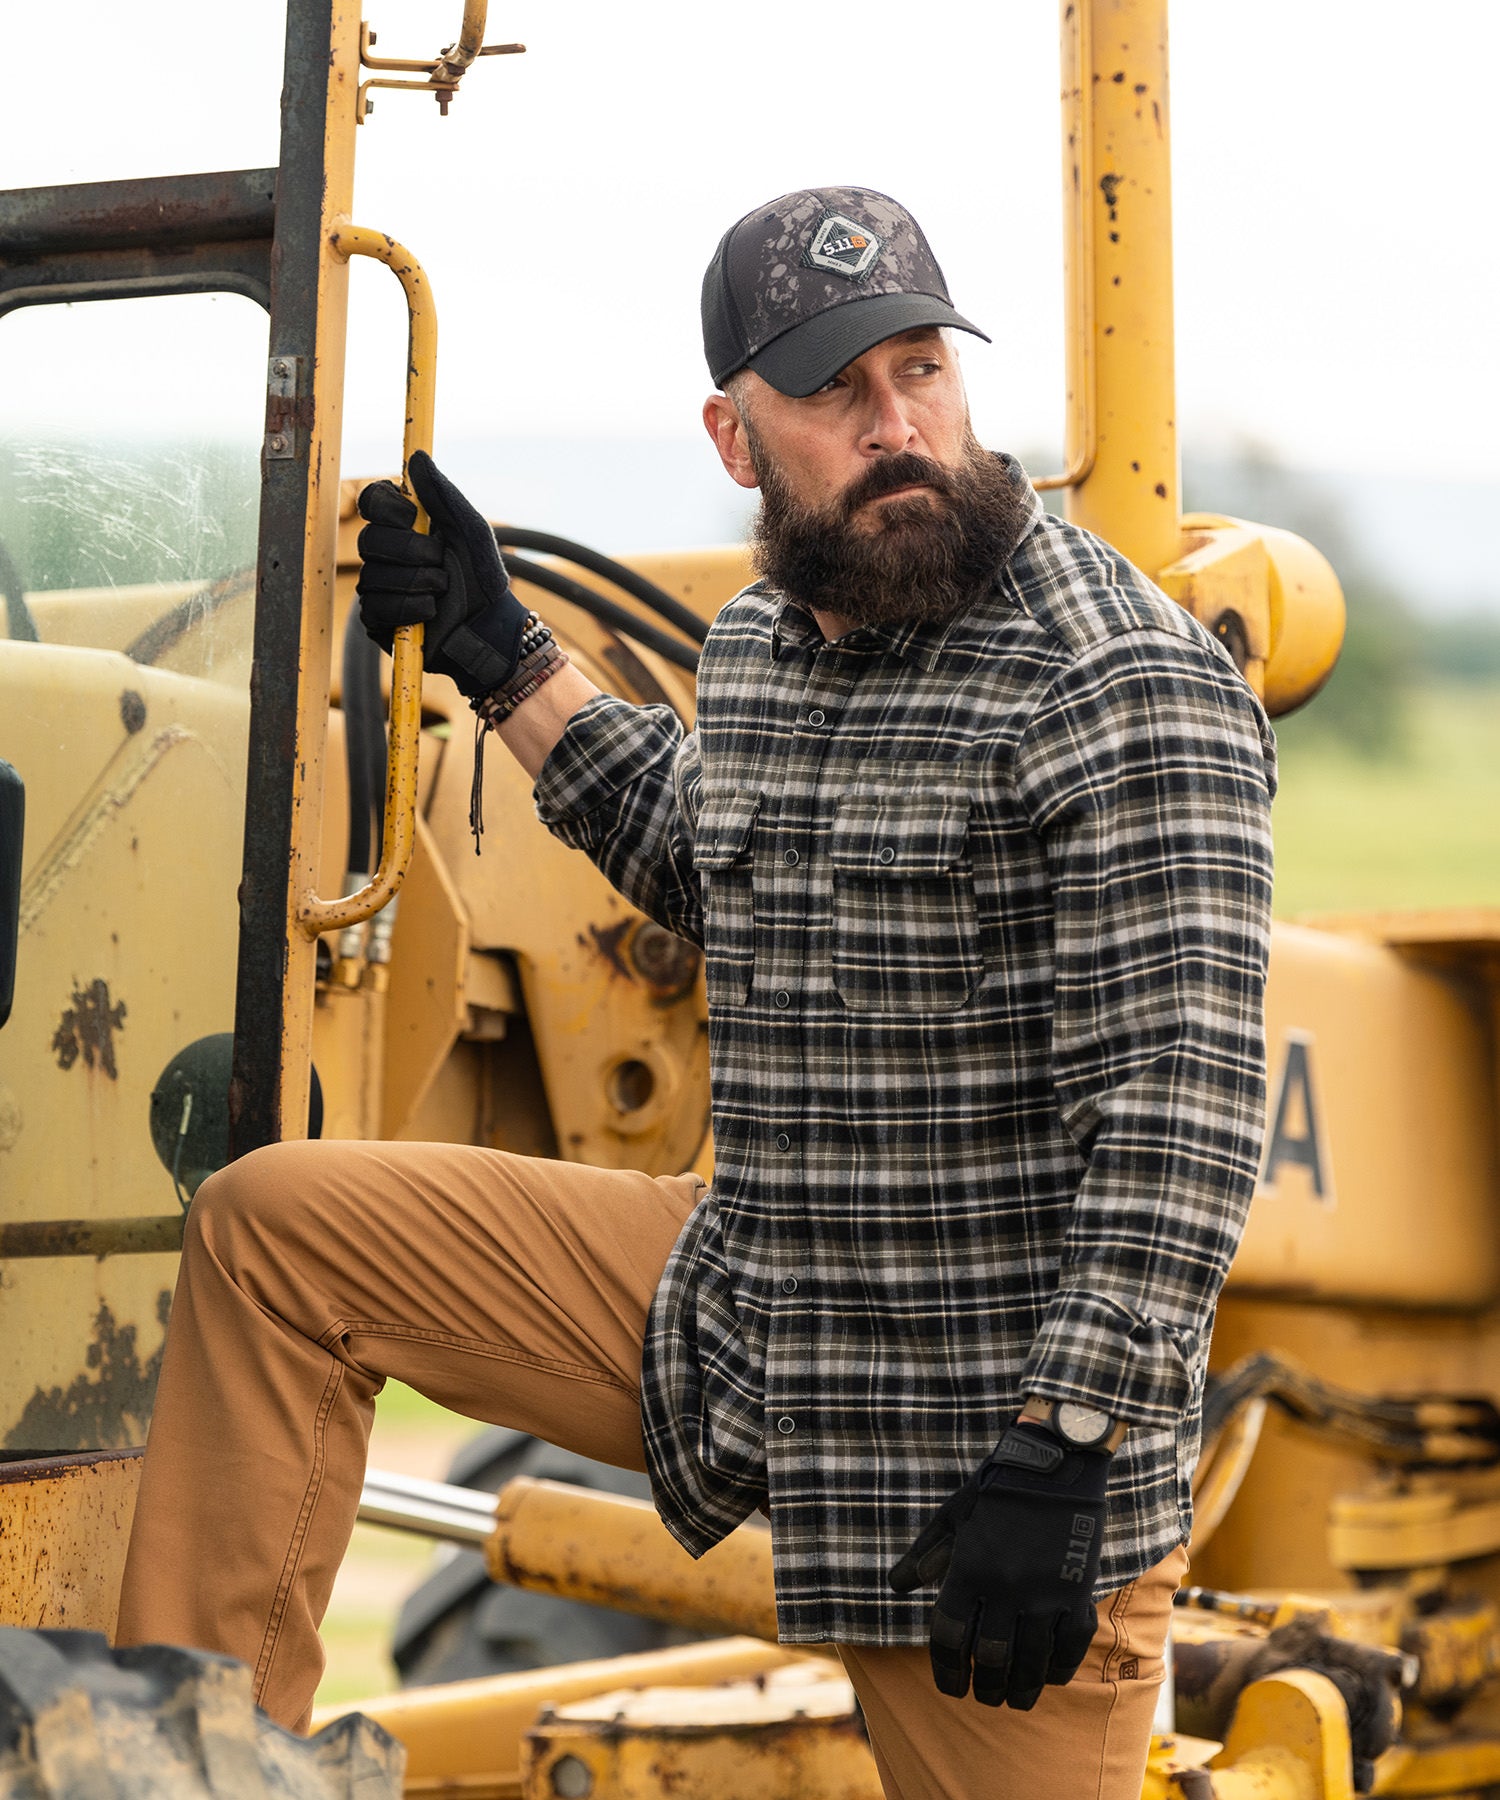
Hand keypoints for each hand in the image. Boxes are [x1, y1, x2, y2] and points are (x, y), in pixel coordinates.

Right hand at [355, 450, 528, 697]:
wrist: (488, 627)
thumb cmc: (482, 577)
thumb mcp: (469, 530)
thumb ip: (443, 494)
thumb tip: (417, 457)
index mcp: (404, 526)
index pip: (372, 501)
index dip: (389, 510)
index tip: (414, 517)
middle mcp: (386, 554)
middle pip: (369, 540)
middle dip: (412, 552)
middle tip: (441, 562)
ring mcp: (379, 586)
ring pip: (373, 576)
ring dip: (417, 582)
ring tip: (442, 590)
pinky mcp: (378, 620)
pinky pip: (377, 607)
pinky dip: (410, 608)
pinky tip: (431, 612)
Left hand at [889, 1422, 1108, 1707]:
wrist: (1055, 1462)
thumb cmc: (996, 1488)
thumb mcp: (953, 1514)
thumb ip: (925, 1553)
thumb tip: (897, 1586)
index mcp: (968, 1569)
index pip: (950, 1637)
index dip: (947, 1670)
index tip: (951, 1688)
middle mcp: (1004, 1588)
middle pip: (991, 1659)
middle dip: (986, 1687)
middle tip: (985, 1698)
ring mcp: (1044, 1593)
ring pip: (1031, 1661)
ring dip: (1022, 1689)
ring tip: (1015, 1700)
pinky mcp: (1077, 1591)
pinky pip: (1069, 1646)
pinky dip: (1059, 1668)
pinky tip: (1050, 1677)